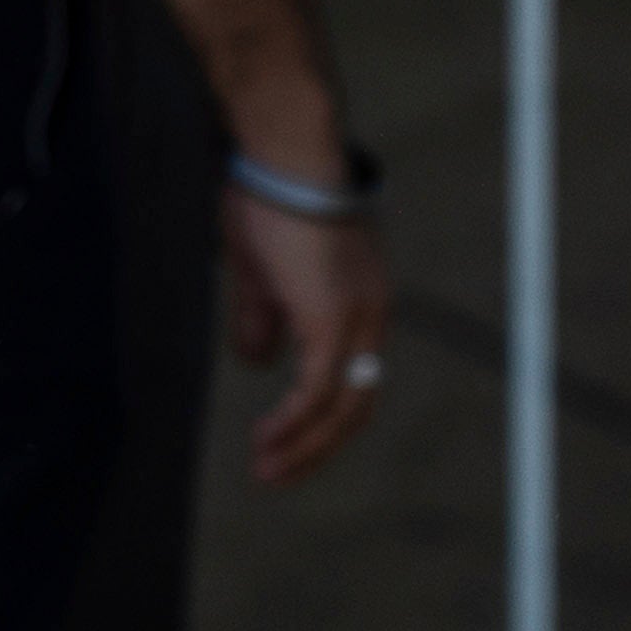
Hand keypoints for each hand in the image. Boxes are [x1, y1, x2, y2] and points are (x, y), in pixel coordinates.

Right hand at [223, 188, 390, 485]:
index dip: (320, 419)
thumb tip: (259, 361)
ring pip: (342, 404)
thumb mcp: (261, 271)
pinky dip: (294, 421)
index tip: (280, 444)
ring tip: (265, 470)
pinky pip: (318, 388)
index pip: (352, 377)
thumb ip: (263, 319)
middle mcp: (371, 314)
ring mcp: (357, 317)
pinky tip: (269, 439)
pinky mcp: (332, 317)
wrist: (283, 155)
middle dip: (315, 448)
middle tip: (274, 475)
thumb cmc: (270, 197)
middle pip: (357, 402)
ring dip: (303, 445)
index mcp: (359, 301)